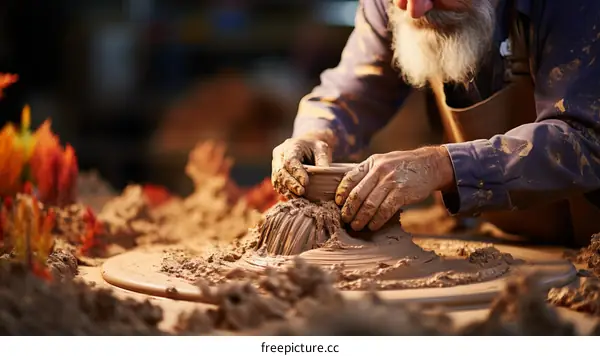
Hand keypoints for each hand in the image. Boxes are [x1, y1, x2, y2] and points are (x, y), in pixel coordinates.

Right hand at [271, 136, 331, 196]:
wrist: (306, 146)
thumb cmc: (314, 147)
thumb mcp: (321, 149)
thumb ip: (323, 160)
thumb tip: (325, 173)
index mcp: (290, 146)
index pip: (290, 161)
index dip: (297, 173)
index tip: (306, 183)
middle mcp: (279, 155)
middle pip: (280, 171)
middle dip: (291, 184)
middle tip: (302, 192)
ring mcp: (275, 164)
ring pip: (277, 179)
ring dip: (287, 190)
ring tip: (299, 198)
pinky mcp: (276, 174)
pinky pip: (277, 184)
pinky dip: (286, 192)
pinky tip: (294, 197)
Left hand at [335, 146, 453, 230]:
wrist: (429, 165)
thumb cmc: (403, 166)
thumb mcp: (383, 162)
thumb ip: (368, 173)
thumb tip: (349, 192)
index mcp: (372, 163)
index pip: (350, 178)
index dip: (342, 192)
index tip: (337, 203)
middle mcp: (380, 171)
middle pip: (358, 194)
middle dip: (349, 210)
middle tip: (345, 220)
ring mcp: (391, 182)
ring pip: (370, 204)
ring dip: (361, 218)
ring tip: (356, 226)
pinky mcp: (402, 193)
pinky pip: (385, 210)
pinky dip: (377, 220)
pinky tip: (372, 226)